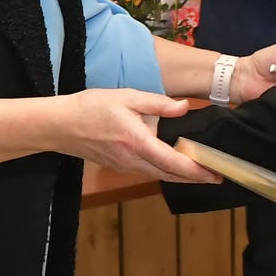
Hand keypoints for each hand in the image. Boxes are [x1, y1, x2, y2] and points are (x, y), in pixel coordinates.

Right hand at [57, 88, 218, 182]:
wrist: (60, 125)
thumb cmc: (91, 107)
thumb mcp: (127, 97)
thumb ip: (158, 103)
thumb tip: (184, 108)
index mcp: (138, 142)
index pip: (173, 163)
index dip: (197, 171)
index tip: (215, 174)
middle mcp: (133, 160)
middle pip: (169, 175)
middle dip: (194, 178)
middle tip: (216, 176)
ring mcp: (125, 166)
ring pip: (158, 175)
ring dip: (180, 176)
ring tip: (199, 172)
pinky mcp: (118, 166)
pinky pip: (147, 172)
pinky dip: (164, 171)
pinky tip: (171, 165)